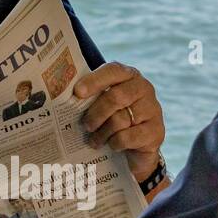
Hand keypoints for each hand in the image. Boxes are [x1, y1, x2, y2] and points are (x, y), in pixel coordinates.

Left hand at [74, 62, 164, 180]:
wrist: (138, 147)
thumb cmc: (114, 118)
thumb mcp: (103, 103)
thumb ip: (90, 95)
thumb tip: (61, 95)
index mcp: (129, 75)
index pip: (113, 71)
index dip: (94, 81)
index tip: (77, 92)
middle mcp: (144, 89)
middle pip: (116, 97)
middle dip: (96, 113)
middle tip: (85, 125)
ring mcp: (153, 110)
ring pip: (120, 119)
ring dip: (102, 132)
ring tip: (94, 140)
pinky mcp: (156, 132)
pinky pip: (128, 137)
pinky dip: (115, 143)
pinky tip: (112, 145)